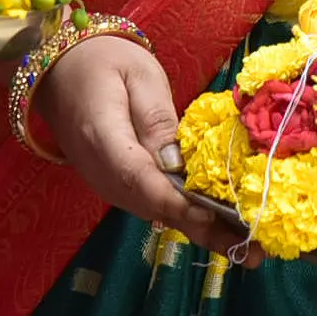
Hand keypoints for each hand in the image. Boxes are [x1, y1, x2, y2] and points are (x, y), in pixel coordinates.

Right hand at [40, 35, 250, 255]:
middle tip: (254, 253)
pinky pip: (154, 204)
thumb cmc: (104, 62)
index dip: (178, 202)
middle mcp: (101, 173)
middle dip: (204, 231)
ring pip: (157, 213)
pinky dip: (189, 218)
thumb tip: (178, 164)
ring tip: (250, 250)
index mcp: (102, 139)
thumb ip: (157, 119)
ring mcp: (108, 184)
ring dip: (202, 232)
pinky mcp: (120, 185)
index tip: (215, 218)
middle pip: (155, 208)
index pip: (141, 180)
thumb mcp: (138, 75)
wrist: (63, 71)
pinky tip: (225, 230)